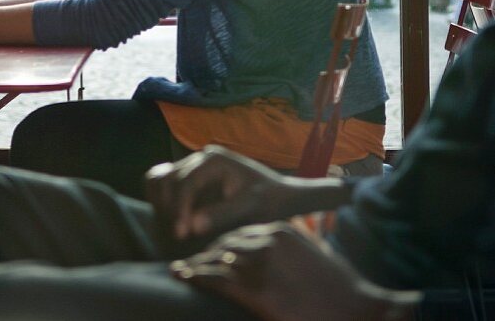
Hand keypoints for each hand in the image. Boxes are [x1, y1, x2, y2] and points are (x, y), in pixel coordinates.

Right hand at [145, 146, 301, 241]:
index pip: (184, 183)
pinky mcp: (191, 177)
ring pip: (161, 178)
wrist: (280, 195)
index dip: (179, 209)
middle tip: (180, 236)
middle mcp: (200, 157)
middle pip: (168, 180)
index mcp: (213, 159)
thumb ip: (221, 214)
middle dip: (170, 208)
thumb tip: (192, 226)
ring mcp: (194, 165)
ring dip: (163, 203)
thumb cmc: (269, 201)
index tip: (181, 234)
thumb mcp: (250, 208)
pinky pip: (165, 182)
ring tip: (178, 227)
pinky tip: (176, 219)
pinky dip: (162, 198)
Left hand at [171, 223, 419, 320]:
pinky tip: (182, 275)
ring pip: (217, 258)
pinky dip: (196, 276)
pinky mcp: (258, 291)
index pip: (241, 231)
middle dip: (207, 252)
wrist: (361, 311)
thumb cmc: (341, 291)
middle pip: (226, 242)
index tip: (211, 251)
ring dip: (196, 263)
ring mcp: (263, 265)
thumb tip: (280, 258)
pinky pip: (218, 279)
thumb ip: (293, 250)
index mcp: (283, 230)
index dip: (223, 243)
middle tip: (190, 260)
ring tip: (180, 269)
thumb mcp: (315, 258)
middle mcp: (270, 240)